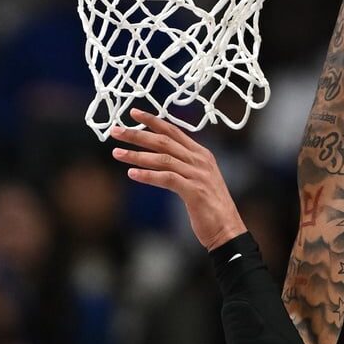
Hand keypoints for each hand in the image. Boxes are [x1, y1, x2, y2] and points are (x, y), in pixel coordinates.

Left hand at [110, 108, 246, 250]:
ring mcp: (198, 175)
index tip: (133, 113)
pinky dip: (148, 176)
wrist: (227, 230)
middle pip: (164, 141)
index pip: (173, 131)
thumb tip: (159, 157)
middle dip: (138, 134)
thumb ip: (183, 165)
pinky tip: (132, 174)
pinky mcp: (194, 191)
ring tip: (117, 153)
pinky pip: (167, 179)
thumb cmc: (209, 207)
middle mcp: (200, 161)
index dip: (153, 121)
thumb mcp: (198, 179)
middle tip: (115, 131)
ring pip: (163, 158)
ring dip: (137, 155)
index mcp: (201, 154)